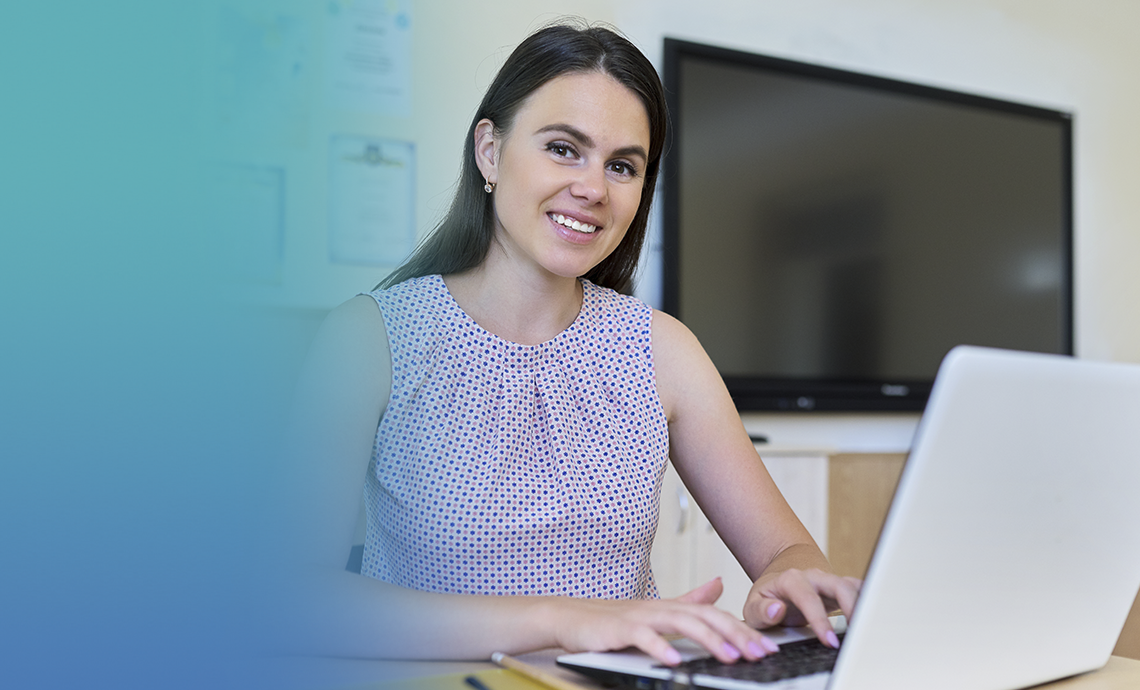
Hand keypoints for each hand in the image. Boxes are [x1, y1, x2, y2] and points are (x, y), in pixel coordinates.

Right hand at [552, 578, 781, 665]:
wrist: (570, 616)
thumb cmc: (614, 618)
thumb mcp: (658, 609)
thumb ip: (690, 599)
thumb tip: (719, 584)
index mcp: (672, 606)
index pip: (714, 615)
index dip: (742, 629)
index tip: (768, 647)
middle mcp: (660, 608)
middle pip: (704, 617)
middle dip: (736, 635)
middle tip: (760, 653)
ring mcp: (640, 617)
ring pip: (680, 624)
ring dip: (708, 640)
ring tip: (730, 657)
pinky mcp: (619, 629)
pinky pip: (642, 637)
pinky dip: (659, 648)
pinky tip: (674, 661)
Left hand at [743, 568, 861, 647]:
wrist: (779, 582)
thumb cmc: (767, 598)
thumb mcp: (753, 606)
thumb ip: (761, 611)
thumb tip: (776, 610)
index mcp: (790, 579)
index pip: (808, 597)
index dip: (819, 619)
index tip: (828, 641)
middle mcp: (814, 577)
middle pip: (839, 586)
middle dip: (852, 609)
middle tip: (856, 636)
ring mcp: (830, 581)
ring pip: (854, 587)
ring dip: (865, 606)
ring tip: (868, 630)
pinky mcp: (842, 588)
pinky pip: (861, 591)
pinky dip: (870, 603)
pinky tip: (873, 621)